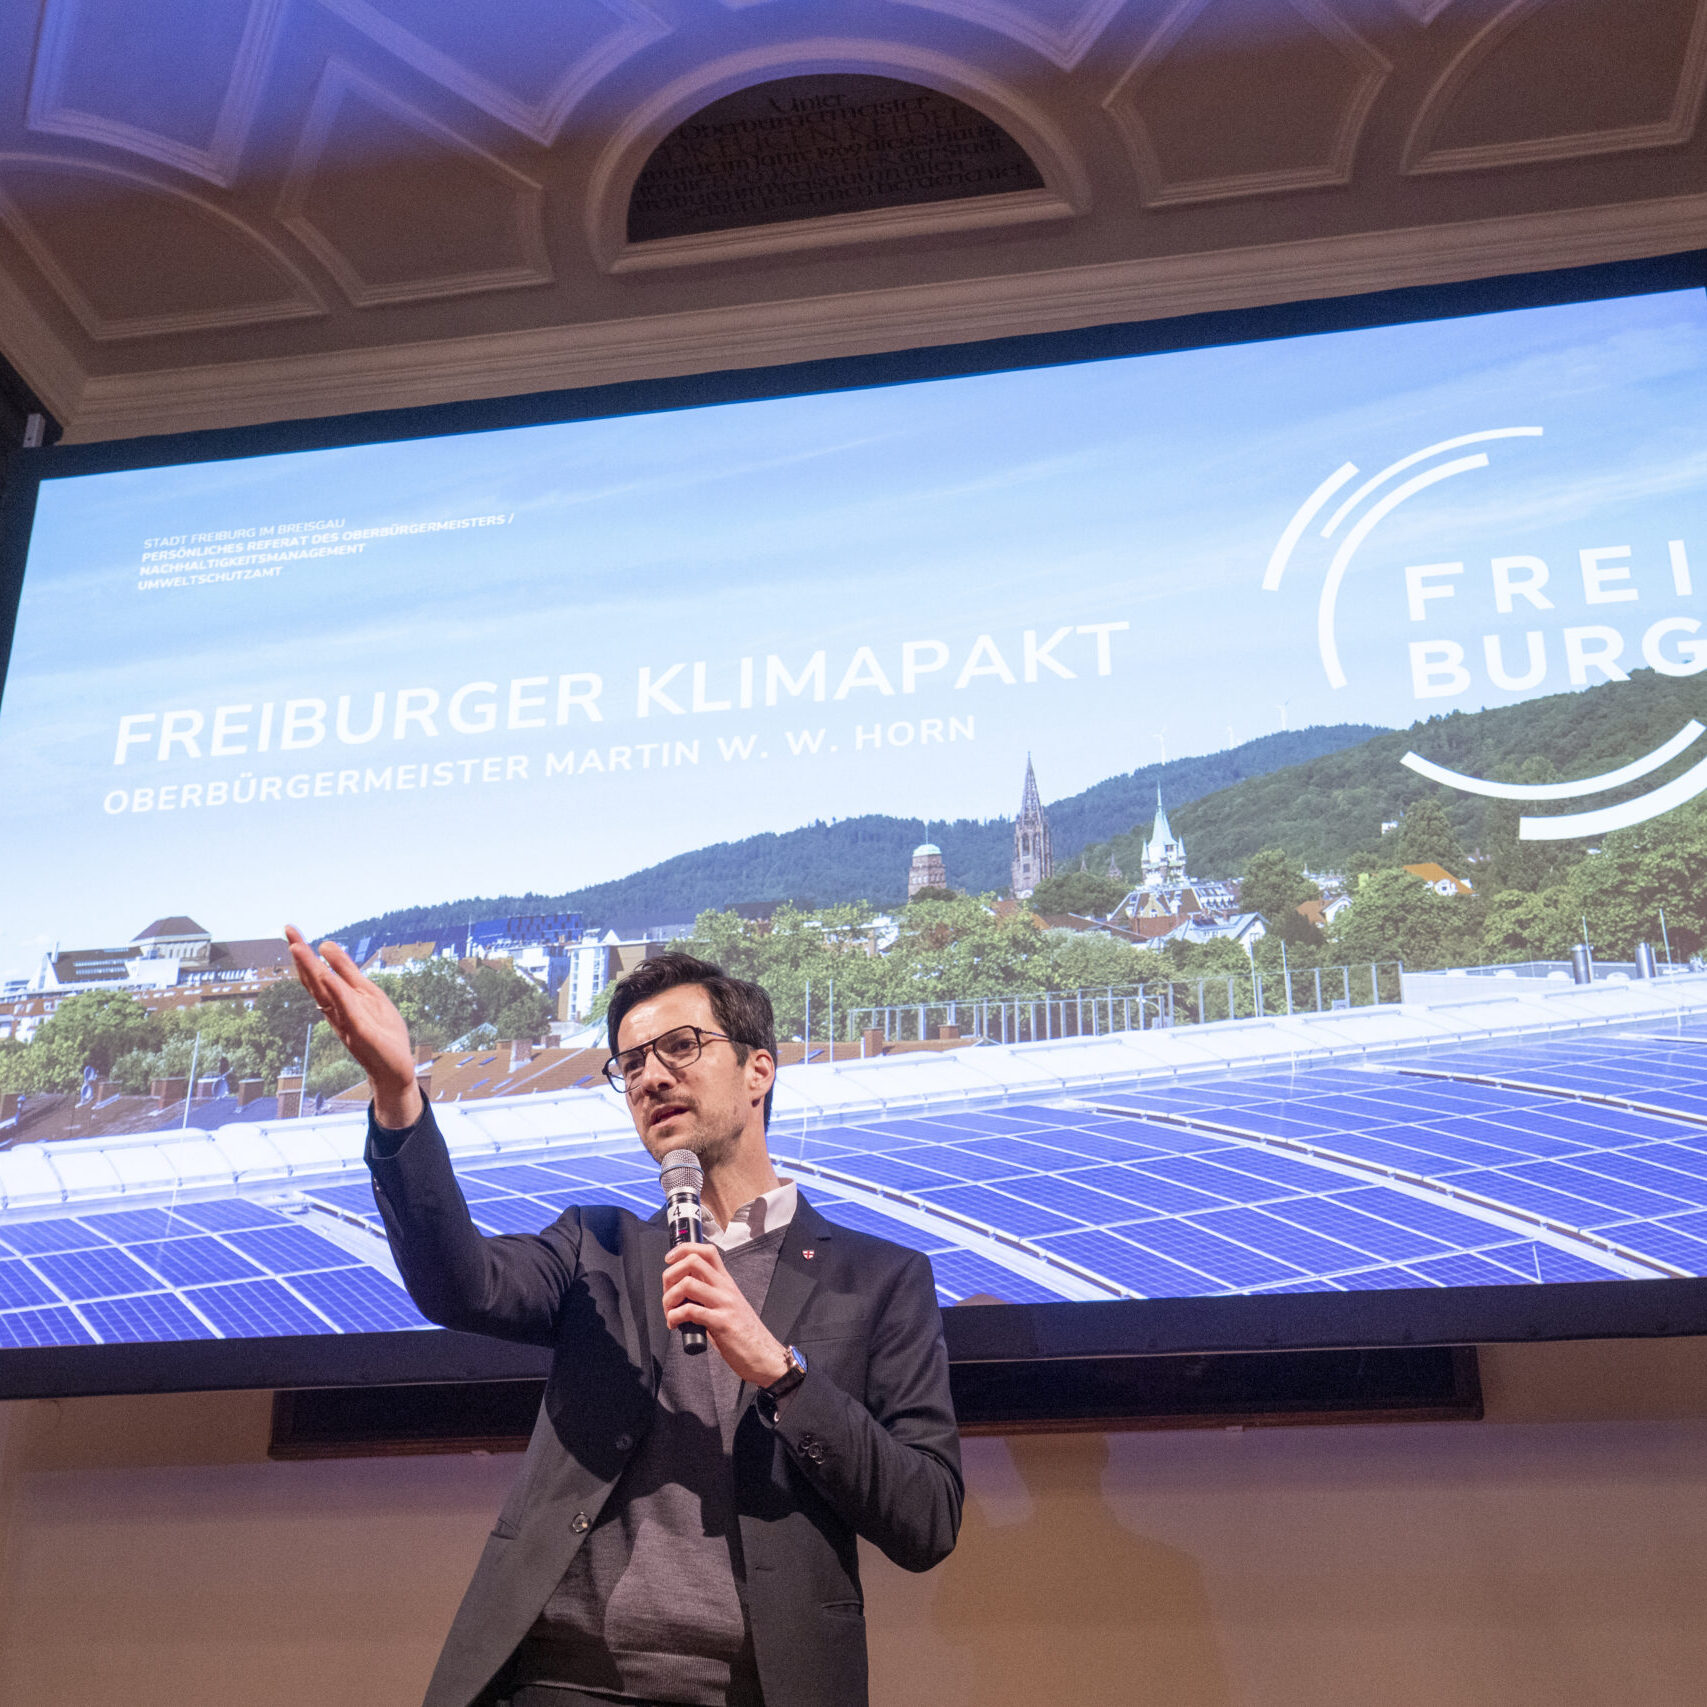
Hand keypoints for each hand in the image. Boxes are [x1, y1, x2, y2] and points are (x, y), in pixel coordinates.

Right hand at [284, 925, 420, 1128]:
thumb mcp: (368, 992)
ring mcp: (345, 1021)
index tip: (290, 929)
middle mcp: (335, 1010)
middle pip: (314, 979)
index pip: (317, 972)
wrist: (396, 1067)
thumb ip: (347, 971)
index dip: (304, 951)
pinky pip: (345, 1009)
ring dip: (311, 969)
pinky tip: (325, 976)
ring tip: (298, 947)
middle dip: (302, 955)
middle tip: (288, 930)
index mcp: (338, 1000)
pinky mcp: (359, 1032)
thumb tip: (325, 945)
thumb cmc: (381, 1031)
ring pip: (325, 992)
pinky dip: (335, 993)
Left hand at [662, 1243, 790, 1386]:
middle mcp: (726, 1289)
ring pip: (688, 1284)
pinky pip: (691, 1310)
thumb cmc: (745, 1335)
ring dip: (669, 1298)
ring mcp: (724, 1304)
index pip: (706, 1251)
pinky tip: (675, 1325)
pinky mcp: (721, 1322)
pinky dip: (674, 1317)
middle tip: (667, 1294)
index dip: (684, 1249)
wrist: (764, 1356)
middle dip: (670, 1275)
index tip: (670, 1259)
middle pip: (693, 1261)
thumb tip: (682, 1294)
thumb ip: (708, 1296)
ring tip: (670, 1312)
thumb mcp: (727, 1306)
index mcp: (726, 1283)